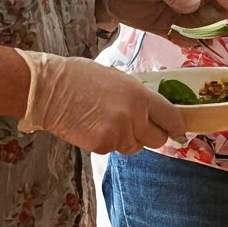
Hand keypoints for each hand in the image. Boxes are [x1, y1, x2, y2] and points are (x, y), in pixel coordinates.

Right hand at [19, 52, 188, 155]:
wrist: (48, 90)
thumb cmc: (82, 77)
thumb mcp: (120, 79)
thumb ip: (139, 96)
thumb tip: (155, 110)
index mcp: (140, 96)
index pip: (171, 118)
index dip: (176, 126)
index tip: (178, 130)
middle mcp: (133, 117)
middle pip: (158, 140)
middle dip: (152, 135)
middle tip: (140, 126)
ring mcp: (117, 134)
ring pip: (135, 147)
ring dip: (130, 139)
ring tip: (110, 122)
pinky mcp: (101, 146)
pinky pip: (115, 149)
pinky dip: (109, 142)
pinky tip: (95, 127)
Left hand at [97, 0, 227, 37]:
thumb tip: (195, 5)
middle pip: (218, 13)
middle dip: (216, 23)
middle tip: (203, 28)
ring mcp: (184, 14)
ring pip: (205, 28)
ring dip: (202, 35)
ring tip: (191, 36)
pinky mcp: (172, 28)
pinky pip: (187, 39)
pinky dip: (186, 43)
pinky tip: (179, 40)